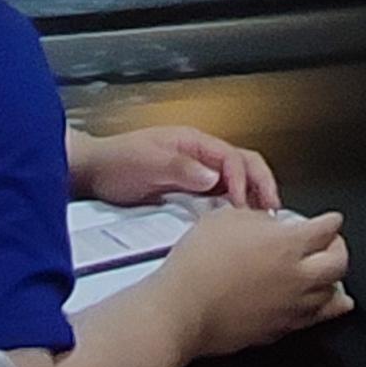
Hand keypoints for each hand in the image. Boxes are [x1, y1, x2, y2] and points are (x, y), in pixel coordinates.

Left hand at [78, 124, 280, 211]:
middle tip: (273, 212)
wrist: (92, 172)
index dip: (244, 181)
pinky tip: (239, 224)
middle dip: (262, 185)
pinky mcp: (190, 189)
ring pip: (237, 179)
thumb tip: (213, 176)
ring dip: (253, 196)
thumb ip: (179, 167)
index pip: (233, 158)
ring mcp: (196, 171)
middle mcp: (199, 154)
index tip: (245, 207)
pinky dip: (237, 206)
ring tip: (263, 221)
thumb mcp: (146, 162)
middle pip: (244, 164)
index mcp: (193, 142)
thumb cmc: (115, 163)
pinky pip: (222, 194)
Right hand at [159, 205, 352, 356]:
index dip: (331, 221)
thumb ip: (259, 219)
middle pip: (339, 262)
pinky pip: (313, 319)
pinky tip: (328, 306)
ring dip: (333, 280)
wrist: (184, 307)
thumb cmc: (200, 262)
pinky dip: (325, 309)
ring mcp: (291, 307)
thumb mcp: (228, 218)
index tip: (331, 219)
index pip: (327, 229)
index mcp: (289, 244)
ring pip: (331, 295)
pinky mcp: (279, 330)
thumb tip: (271, 225)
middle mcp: (298, 276)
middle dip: (339, 249)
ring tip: (330, 274)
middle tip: (332, 244)